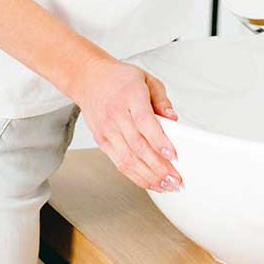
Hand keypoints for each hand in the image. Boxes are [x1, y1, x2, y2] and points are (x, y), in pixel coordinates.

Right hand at [72, 55, 183, 191]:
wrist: (88, 79)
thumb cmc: (119, 78)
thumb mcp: (146, 79)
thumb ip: (162, 99)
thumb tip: (173, 118)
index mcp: (130, 95)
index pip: (144, 122)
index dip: (159, 140)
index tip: (172, 154)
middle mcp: (116, 115)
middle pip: (138, 146)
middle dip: (158, 166)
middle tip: (175, 179)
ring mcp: (107, 130)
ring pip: (127, 159)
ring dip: (147, 176)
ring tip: (165, 185)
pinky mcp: (101, 141)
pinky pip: (118, 162)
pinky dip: (134, 175)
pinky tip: (148, 181)